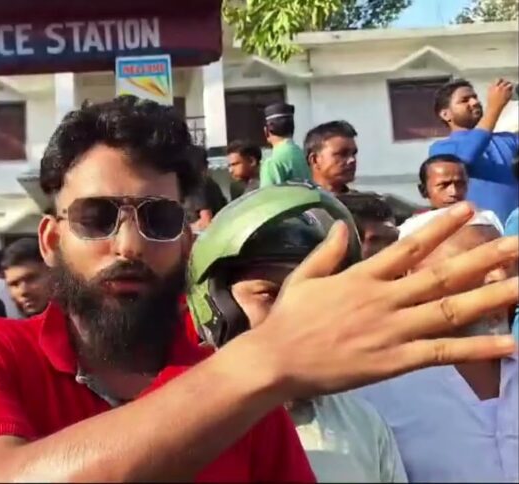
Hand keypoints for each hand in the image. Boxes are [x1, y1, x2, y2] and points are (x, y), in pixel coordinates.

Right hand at [238, 202, 517, 399]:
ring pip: (452, 310)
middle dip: (485, 258)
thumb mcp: (303, 277)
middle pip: (443, 275)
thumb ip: (328, 251)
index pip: (410, 247)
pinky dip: (478, 348)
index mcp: (363, 277)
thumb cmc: (288, 319)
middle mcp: (385, 299)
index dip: (442, 228)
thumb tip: (342, 224)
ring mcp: (393, 330)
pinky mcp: (396, 360)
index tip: (470, 209)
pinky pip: (443, 352)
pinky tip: (510, 343)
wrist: (277, 360)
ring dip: (493, 296)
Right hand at [487, 79, 513, 110]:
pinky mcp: (509, 94)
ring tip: (509, 88)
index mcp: (494, 87)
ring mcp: (505, 91)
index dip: (500, 80)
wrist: (494, 108)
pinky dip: (510, 91)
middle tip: (507, 84)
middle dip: (506, 83)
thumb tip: (494, 86)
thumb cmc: (491, 103)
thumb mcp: (489, 94)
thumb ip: (492, 88)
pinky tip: (508, 94)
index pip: (498, 80)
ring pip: (510, 85)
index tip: (501, 81)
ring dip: (510, 86)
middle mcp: (499, 88)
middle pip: (505, 82)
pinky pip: (511, 91)